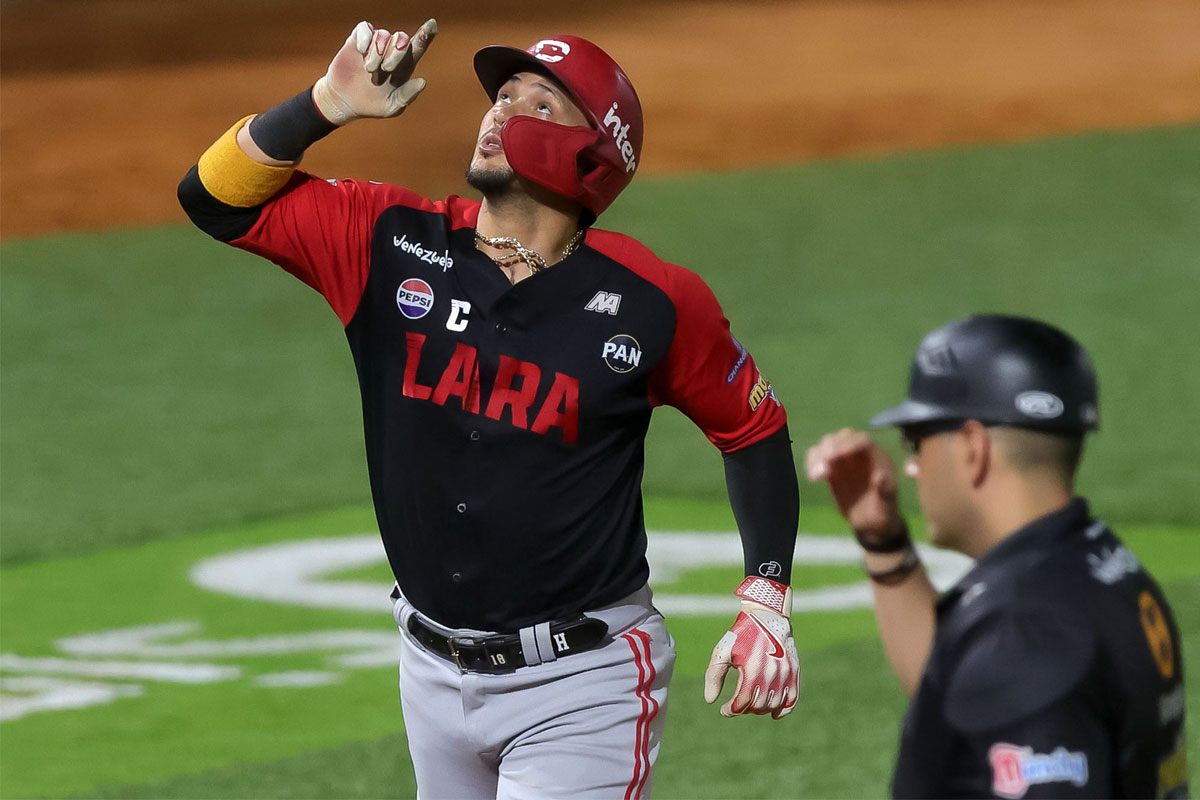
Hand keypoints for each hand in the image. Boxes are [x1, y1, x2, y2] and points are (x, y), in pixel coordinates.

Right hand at [312, 19, 437, 124]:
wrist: (345, 102)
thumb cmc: (372, 104)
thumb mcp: (392, 107)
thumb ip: (407, 96)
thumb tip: (422, 82)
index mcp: (405, 65)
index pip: (419, 46)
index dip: (426, 34)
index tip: (432, 25)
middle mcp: (392, 51)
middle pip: (402, 38)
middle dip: (397, 52)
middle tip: (386, 69)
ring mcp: (375, 43)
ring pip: (383, 34)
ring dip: (377, 53)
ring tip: (369, 69)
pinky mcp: (358, 39)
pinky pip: (365, 28)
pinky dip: (365, 40)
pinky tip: (361, 52)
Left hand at [703, 577, 799, 718]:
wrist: (767, 615)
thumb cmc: (741, 634)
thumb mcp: (723, 652)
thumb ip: (714, 676)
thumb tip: (710, 701)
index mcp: (752, 669)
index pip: (742, 702)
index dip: (731, 710)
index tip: (724, 710)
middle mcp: (771, 673)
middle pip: (758, 706)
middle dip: (744, 709)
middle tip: (737, 705)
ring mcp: (785, 673)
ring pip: (774, 705)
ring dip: (760, 710)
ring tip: (750, 705)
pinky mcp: (794, 671)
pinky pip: (792, 699)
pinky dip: (783, 710)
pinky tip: (773, 713)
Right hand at [806, 428, 905, 548]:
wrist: (871, 523)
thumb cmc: (884, 511)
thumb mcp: (888, 503)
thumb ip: (885, 490)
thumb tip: (880, 477)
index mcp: (877, 456)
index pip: (863, 440)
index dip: (851, 443)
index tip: (841, 454)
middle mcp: (859, 453)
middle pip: (843, 437)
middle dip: (833, 445)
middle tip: (827, 461)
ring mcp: (843, 460)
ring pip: (828, 444)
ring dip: (820, 455)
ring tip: (818, 475)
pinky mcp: (830, 468)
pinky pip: (817, 457)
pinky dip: (812, 463)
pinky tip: (814, 478)